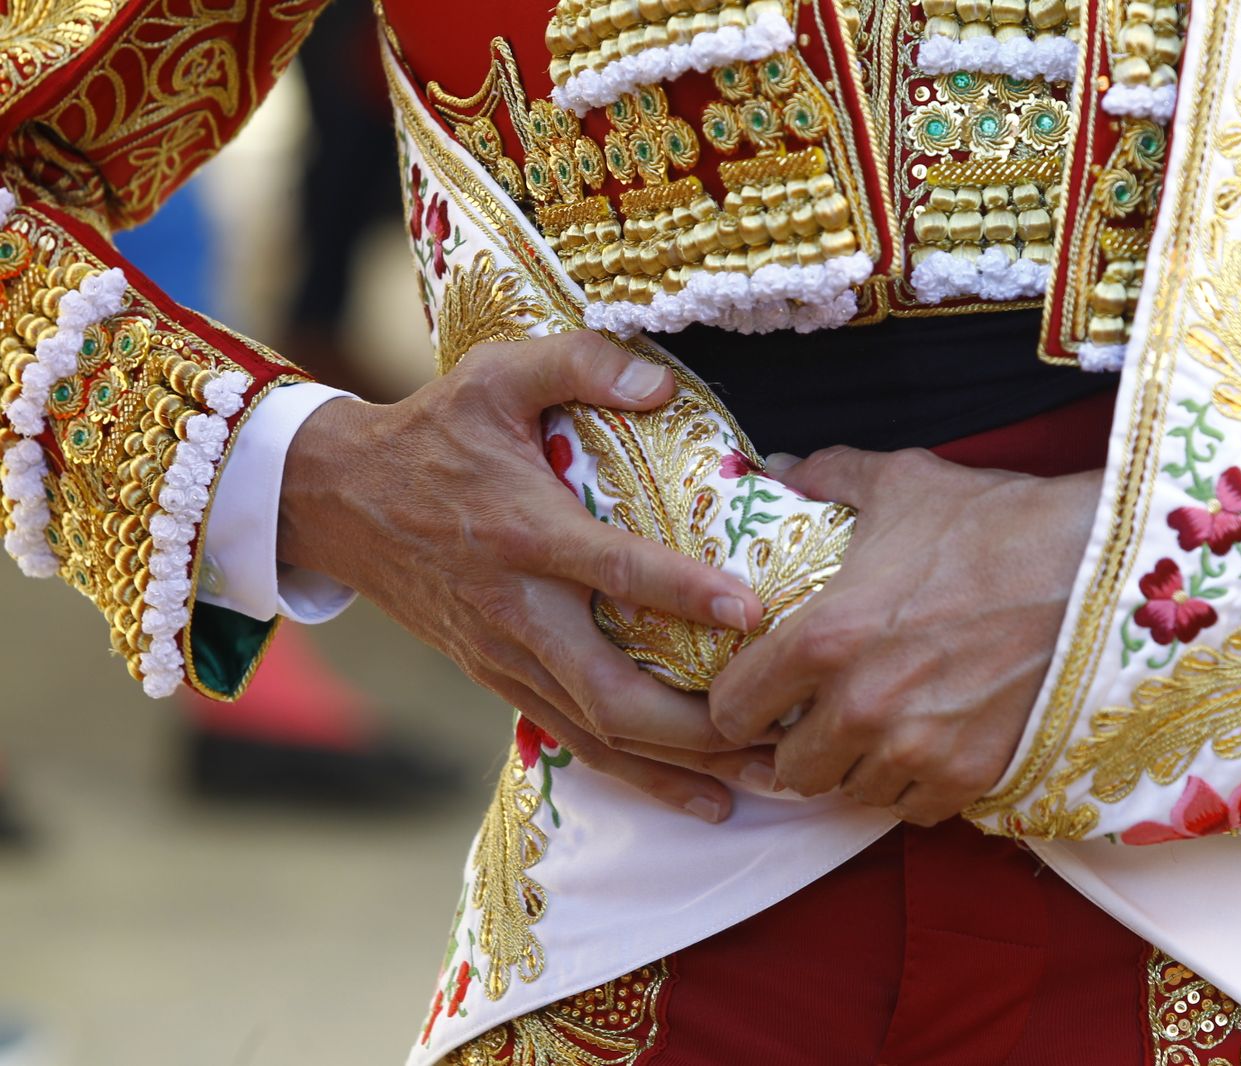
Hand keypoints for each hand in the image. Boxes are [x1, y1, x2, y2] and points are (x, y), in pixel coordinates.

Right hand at [278, 333, 770, 821]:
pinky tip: (700, 795)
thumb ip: (580, 363)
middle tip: (776, 731)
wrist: (338, 502)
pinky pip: (575, 739)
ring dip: (682, 768)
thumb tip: (663, 381)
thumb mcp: (496, 373)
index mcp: (523, 531)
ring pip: (600, 734)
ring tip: (762, 782)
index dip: (682, 592)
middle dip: (697, 726)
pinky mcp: (500, 679)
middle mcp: (517, 608)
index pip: (613, 569)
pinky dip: (639, 775)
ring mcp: (506, 656)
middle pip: (611, 693)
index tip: (752, 612)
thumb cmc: (432, 435)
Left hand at [709, 447, 1100, 824]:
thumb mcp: (901, 482)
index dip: (738, 701)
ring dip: (857, 767)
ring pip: (853, 793)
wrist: (1099, 569)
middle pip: (791, 770)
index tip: (758, 690)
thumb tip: (782, 469)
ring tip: (878, 728)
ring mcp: (919, 751)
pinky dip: (914, 785)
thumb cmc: (995, 523)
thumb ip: (826, 476)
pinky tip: (928, 744)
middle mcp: (862, 708)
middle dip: (797, 744)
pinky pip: (916, 809)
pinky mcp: (972, 776)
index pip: (735, 709)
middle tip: (819, 714)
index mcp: (825, 638)